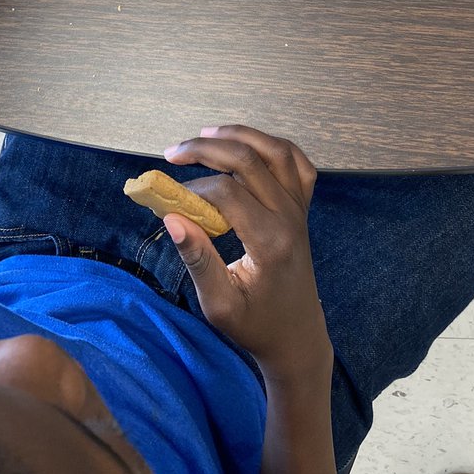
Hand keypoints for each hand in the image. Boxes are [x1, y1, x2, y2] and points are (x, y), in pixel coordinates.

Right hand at [163, 124, 330, 383]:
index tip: (169, 199)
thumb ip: (197, 259)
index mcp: (269, 241)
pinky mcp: (303, 209)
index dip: (194, 187)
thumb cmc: (255, 327)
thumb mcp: (219, 305)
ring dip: (240, 135)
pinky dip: (275, 147)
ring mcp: (300, 210)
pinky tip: (250, 145)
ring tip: (205, 134)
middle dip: (206, 148)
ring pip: (276, 151)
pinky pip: (298, 164)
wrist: (297, 338)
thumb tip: (171, 218)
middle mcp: (289, 217)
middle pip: (248, 160)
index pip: (227, 191)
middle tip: (173, 153)